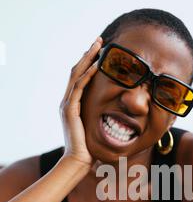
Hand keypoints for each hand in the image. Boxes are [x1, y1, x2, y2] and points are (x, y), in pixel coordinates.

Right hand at [60, 36, 102, 167]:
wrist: (78, 161)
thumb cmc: (89, 149)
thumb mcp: (96, 129)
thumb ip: (101, 119)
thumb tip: (116, 117)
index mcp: (73, 104)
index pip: (80, 78)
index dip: (89, 63)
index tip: (101, 52)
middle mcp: (68, 101)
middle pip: (77, 71)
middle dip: (88, 55)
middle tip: (99, 41)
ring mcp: (67, 104)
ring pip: (76, 74)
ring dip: (88, 59)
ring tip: (98, 45)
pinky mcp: (69, 109)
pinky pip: (79, 87)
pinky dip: (87, 74)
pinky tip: (97, 65)